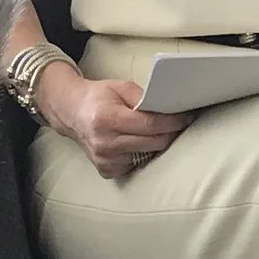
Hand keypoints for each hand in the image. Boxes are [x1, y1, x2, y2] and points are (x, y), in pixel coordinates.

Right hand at [49, 74, 190, 180]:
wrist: (72, 113)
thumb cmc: (99, 98)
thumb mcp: (121, 87)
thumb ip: (145, 98)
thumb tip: (171, 108)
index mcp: (107, 119)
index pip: (150, 125)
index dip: (173, 122)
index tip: (186, 117)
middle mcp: (105, 143)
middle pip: (154, 142)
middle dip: (170, 132)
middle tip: (179, 122)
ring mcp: (105, 160)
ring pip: (149, 154)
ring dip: (157, 143)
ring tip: (155, 130)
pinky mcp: (107, 170)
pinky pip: (138, 163)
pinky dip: (143, 152)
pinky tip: (137, 141)